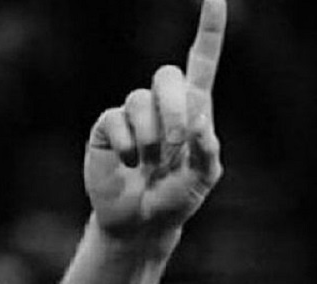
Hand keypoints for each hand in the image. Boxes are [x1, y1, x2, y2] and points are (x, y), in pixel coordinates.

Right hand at [84, 0, 226, 244]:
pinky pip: (118, 121)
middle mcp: (163, 103)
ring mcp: (133, 112)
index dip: (209, 31)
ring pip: (142, 102)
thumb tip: (200, 123)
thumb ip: (208, 151)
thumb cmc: (178, 197)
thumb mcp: (203, 179)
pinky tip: (132, 164)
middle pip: (168, 75)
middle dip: (175, 112)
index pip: (202, 62)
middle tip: (175, 149)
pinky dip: (130, 147)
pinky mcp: (108, 125)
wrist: (142, 220)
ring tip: (152, 164)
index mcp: (195, 109)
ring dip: (153, 139)